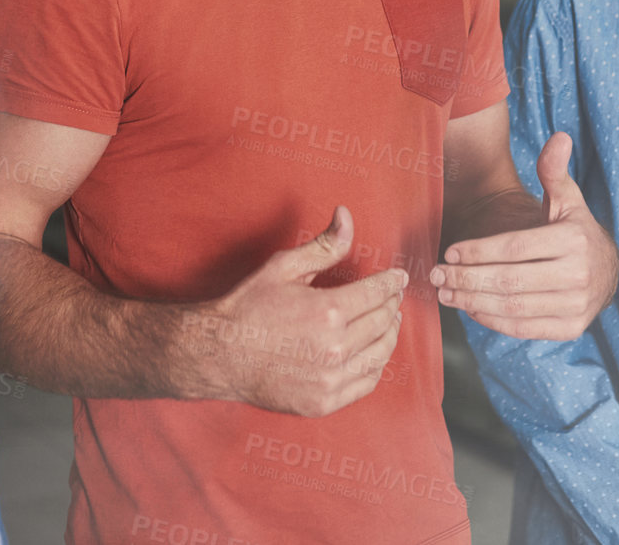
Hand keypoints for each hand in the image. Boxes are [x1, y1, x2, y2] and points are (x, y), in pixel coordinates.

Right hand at [189, 206, 406, 416]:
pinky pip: (366, 382)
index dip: (391, 282)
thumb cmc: (248, 308)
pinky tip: (373, 352)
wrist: (219, 354)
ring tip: (388, 321)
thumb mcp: (284, 267)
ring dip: (389, 334)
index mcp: (327, 311)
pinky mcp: (324, 401)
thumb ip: (323, 245)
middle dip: (392, 304)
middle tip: (392, 296)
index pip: (377, 293)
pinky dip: (376, 365)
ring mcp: (330, 378)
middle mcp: (334, 347)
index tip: (398, 277)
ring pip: (380, 354)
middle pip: (382, 322)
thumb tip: (347, 216)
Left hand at [429, 132, 618, 339]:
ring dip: (473, 301)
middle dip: (467, 279)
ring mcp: (576, 306)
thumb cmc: (575, 230)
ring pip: (513, 307)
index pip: (515, 248)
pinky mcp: (571, 329)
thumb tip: (558, 138)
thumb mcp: (568, 198)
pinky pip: (524, 328)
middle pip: (510, 280)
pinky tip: (470, 308)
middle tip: (437, 274)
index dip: (479, 251)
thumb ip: (554, 171)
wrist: (608, 270)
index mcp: (573, 240)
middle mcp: (578, 275)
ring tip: (445, 293)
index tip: (450, 252)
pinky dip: (493, 321)